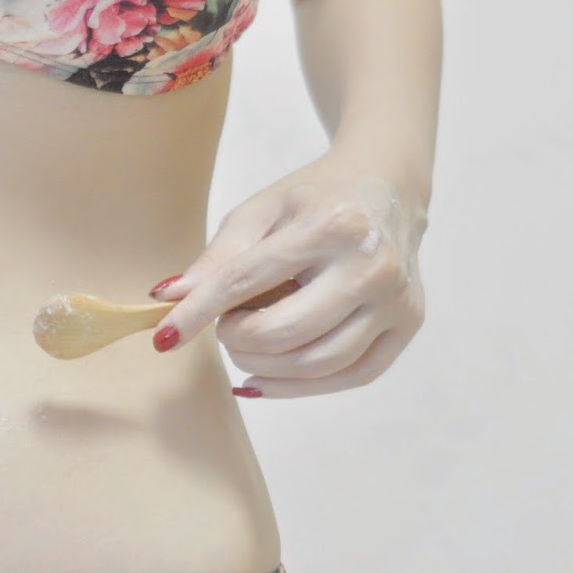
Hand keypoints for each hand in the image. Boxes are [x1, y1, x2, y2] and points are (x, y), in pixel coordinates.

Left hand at [145, 149, 428, 397]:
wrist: (389, 186)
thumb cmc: (315, 199)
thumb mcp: (259, 212)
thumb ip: (216, 259)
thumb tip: (169, 300)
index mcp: (330, 226)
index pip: (247, 281)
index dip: (198, 313)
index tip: (164, 336)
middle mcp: (371, 266)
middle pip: (284, 333)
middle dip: (236, 339)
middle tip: (225, 326)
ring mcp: (397, 299)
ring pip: (316, 364)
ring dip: (263, 366)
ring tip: (246, 344)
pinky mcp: (409, 324)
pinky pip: (351, 376)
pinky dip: (299, 387)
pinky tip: (265, 378)